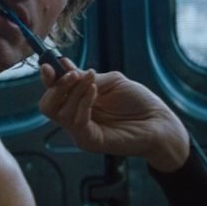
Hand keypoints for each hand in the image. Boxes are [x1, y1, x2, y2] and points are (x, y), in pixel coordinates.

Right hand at [38, 59, 188, 171]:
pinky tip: (94, 91)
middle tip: (72, 74)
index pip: (53, 92)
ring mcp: (81, 131)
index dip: (48, 78)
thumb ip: (88, 78)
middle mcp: (76, 117)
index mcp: (79, 102)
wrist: (159, 123)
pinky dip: (82, 103)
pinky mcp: (89, 141)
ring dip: (74, 91)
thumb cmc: (139, 102)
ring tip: (91, 79)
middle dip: (56, 86)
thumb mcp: (111, 82)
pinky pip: (76, 122)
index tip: (48, 65)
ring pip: (59, 112)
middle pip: (47, 105)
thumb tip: (62, 64)